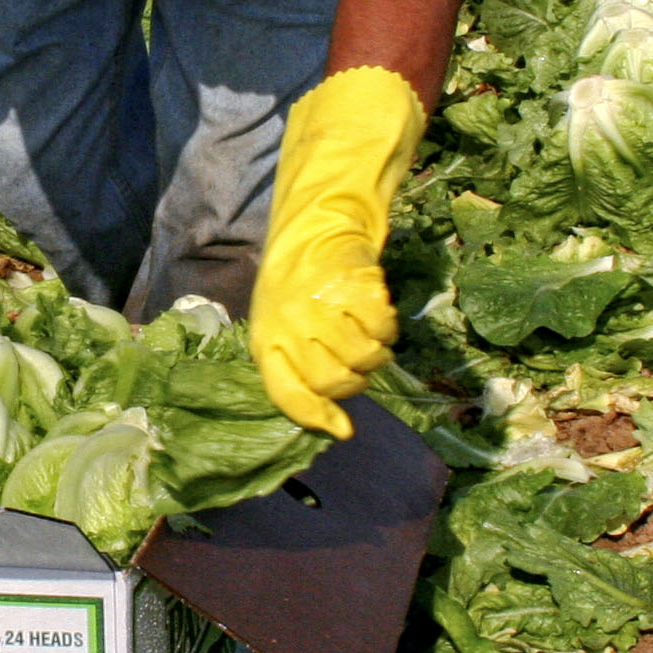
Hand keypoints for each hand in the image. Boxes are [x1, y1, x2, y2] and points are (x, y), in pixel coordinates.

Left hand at [249, 68, 426, 436]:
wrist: (318, 220)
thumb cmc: (299, 284)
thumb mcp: (286, 327)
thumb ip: (303, 374)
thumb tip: (337, 431)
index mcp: (266, 339)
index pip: (287, 394)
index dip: (315, 416)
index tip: (341, 429)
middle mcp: (288, 324)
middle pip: (334, 380)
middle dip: (354, 379)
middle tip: (358, 358)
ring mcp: (319, 304)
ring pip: (363, 359)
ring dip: (375, 351)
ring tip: (368, 331)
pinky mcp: (351, 284)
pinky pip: (381, 328)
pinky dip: (387, 326)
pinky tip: (379, 313)